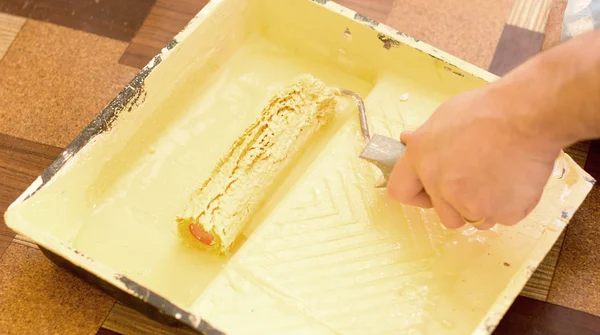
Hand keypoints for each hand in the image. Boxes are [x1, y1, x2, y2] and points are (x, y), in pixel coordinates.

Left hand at [387, 85, 561, 228]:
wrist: (527, 115)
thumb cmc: (488, 109)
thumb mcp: (444, 116)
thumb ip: (426, 139)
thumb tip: (407, 140)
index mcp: (420, 158)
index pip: (400, 191)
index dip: (417, 194)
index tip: (430, 192)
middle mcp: (439, 184)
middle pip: (444, 214)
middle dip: (458, 204)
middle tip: (478, 179)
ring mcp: (469, 203)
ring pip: (474, 219)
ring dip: (485, 205)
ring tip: (500, 174)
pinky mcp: (500, 212)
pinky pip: (502, 218)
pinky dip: (509, 204)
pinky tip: (515, 178)